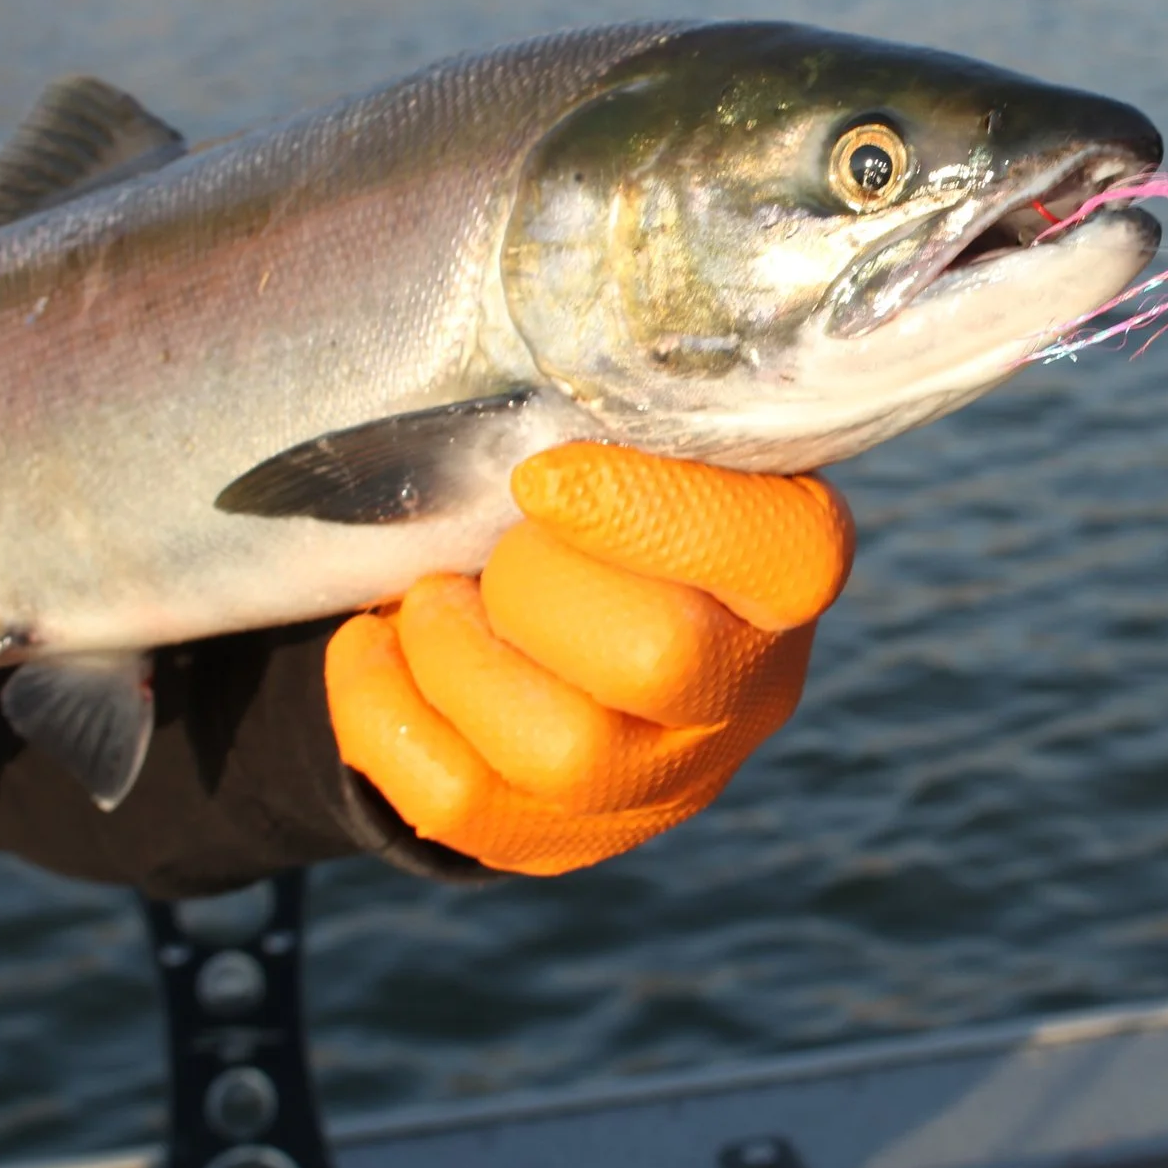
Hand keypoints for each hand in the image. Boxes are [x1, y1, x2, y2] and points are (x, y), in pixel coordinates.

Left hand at [324, 444, 853, 874]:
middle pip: (658, 656)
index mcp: (787, 572)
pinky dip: (384, 709)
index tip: (544, 475)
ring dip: (456, 652)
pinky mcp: (561, 839)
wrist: (543, 629)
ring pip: (558, 748)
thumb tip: (544, 327)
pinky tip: (379, 649)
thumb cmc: (591, 500)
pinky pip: (456, 801)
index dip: (655, 514)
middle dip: (534, 583)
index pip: (788, 555)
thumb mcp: (631, 437)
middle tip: (495, 543)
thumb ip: (620, 398)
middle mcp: (749, 691)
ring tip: (429, 599)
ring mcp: (660, 784)